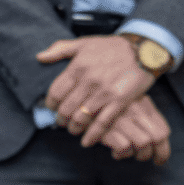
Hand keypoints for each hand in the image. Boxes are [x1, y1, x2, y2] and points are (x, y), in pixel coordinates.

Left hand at [37, 36, 153, 146]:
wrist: (144, 49)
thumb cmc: (112, 47)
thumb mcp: (84, 43)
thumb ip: (60, 49)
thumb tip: (39, 57)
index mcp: (78, 67)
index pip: (55, 92)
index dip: (51, 104)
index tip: (52, 108)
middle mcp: (89, 81)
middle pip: (66, 108)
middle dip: (61, 119)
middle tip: (61, 122)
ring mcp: (104, 92)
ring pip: (81, 118)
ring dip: (74, 128)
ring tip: (73, 129)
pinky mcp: (119, 101)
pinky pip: (102, 123)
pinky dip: (92, 135)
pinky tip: (87, 141)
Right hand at [99, 94, 170, 164]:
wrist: (79, 99)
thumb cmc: (105, 105)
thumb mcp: (128, 105)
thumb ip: (142, 118)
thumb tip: (156, 142)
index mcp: (143, 105)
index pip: (163, 131)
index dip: (163, 150)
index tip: (158, 161)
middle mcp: (136, 110)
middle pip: (156, 138)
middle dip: (150, 154)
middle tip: (139, 158)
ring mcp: (122, 118)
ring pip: (143, 143)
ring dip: (136, 155)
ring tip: (124, 154)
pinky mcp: (108, 126)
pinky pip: (124, 147)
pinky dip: (120, 154)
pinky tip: (113, 152)